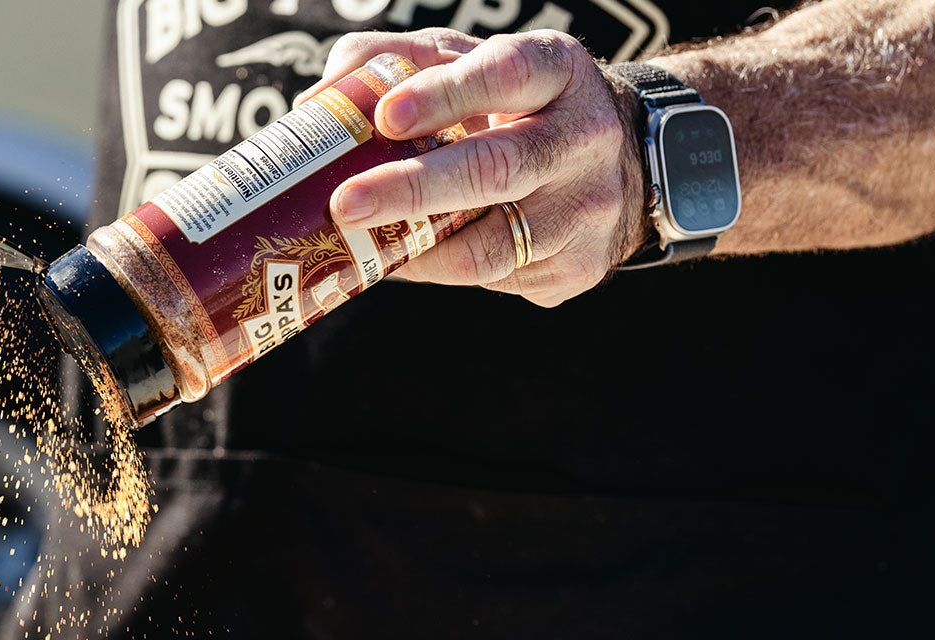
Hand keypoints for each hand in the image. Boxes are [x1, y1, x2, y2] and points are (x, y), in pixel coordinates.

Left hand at [302, 29, 648, 307]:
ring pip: (489, 248)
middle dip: (412, 189)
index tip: (386, 116)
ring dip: (416, 251)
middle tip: (347, 204)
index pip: (505, 75)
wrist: (617, 164)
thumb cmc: (515, 107)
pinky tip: (413, 258)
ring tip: (365, 243)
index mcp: (557, 72)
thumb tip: (317, 102)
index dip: (444, 96)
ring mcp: (586, 211)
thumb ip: (397, 62)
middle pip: (495, 170)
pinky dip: (441, 272)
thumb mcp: (471, 61)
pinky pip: (494, 282)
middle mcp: (583, 140)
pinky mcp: (576, 268)